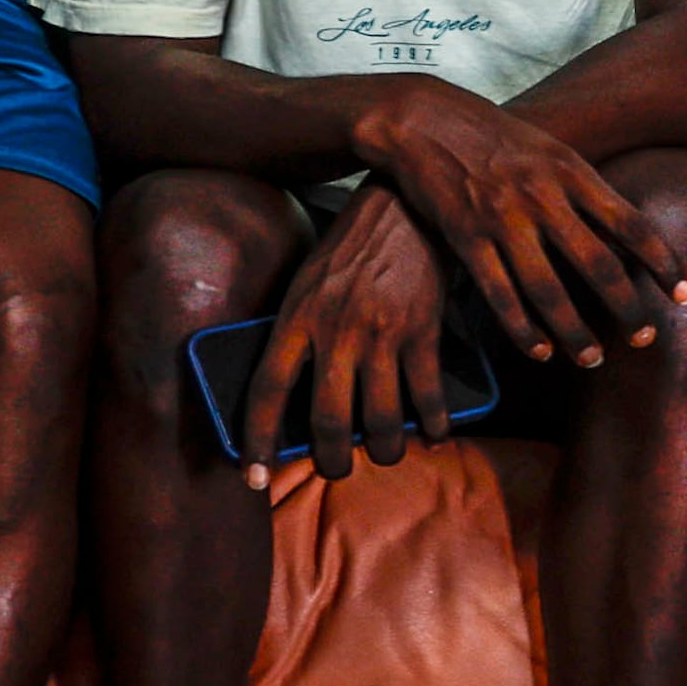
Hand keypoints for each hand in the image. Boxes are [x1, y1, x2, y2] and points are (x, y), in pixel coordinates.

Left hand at [232, 186, 460, 487]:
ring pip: (380, 418)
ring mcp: (382, 333)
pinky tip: (434, 435)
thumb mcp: (308, 286)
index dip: (257, 441)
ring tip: (384, 454)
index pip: (266, 391)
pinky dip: (434, 425)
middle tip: (336, 469)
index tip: (251, 478)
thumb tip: (303, 401)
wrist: (402, 207)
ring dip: (383, 449)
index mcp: (296, 318)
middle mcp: (336, 330)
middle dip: (332, 460)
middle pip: (328, 419)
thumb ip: (301, 336)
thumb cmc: (350, 252)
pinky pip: (427, 396)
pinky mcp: (423, 331)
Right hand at [354, 78, 686, 371]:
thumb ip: (583, 186)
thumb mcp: (549, 148)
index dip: (664, 263)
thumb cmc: (493, 135)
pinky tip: (539, 350)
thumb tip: (625, 226)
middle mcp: (543, 197)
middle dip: (627, 308)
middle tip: (645, 340)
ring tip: (592, 358)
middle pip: (599, 265)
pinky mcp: (466, 238)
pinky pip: (500, 295)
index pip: (632, 224)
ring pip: (549, 290)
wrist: (423, 117)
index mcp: (572, 172)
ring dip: (575, 331)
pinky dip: (522, 328)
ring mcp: (503, 219)